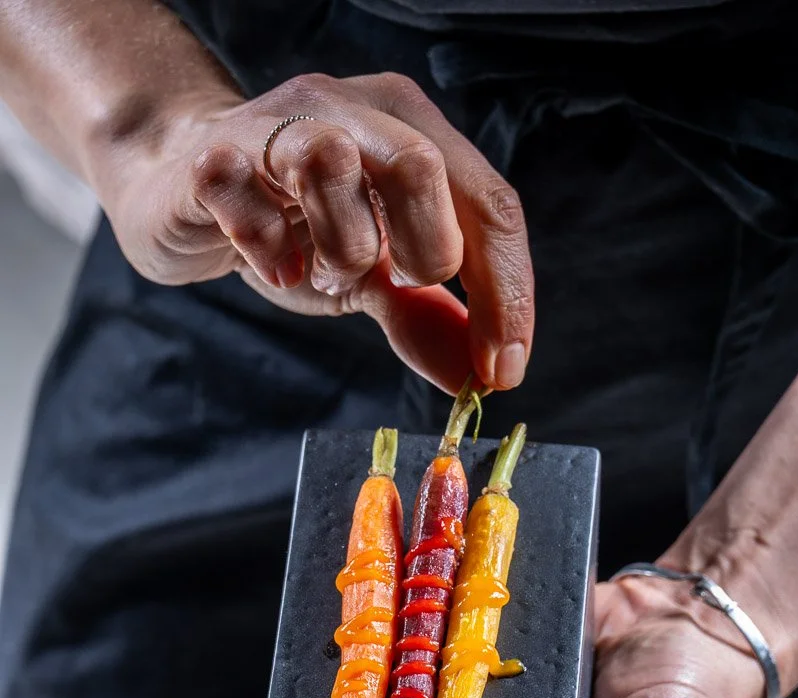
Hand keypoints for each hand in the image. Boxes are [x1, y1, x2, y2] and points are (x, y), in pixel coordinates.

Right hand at [100, 72, 533, 393]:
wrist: (179, 194)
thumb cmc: (289, 227)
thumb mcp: (371, 278)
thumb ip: (425, 318)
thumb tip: (480, 377)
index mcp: (410, 128)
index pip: (488, 203)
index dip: (505, 294)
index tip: (500, 370)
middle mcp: (352, 108)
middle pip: (422, 168)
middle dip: (422, 254)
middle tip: (389, 283)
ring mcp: (278, 123)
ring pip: (331, 166)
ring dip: (339, 250)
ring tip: (320, 269)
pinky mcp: (213, 156)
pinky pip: (247, 200)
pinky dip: (266, 250)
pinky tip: (270, 265)